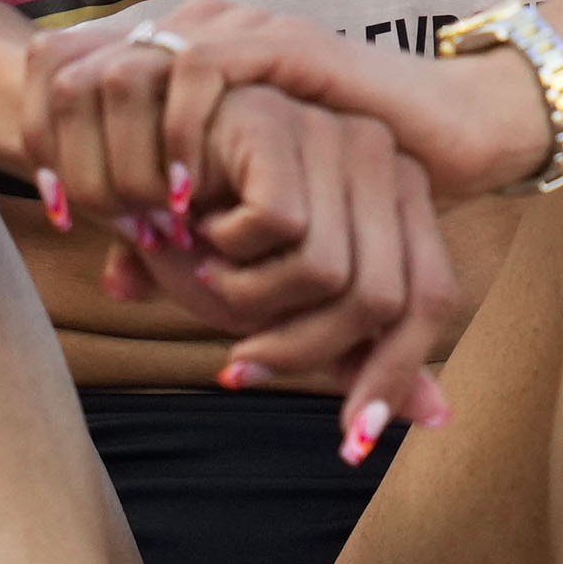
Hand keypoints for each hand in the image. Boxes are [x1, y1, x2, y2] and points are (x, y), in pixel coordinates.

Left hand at [23, 0, 557, 220]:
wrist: (445, 135)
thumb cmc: (346, 185)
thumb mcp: (244, 216)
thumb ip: (180, 235)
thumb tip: (118, 280)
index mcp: (173, 59)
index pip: (57, 67)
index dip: (40, 135)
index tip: (58, 214)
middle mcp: (195, 30)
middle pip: (71, 65)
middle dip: (63, 146)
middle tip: (78, 218)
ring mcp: (237, 28)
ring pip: (125, 68)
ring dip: (116, 148)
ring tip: (133, 211)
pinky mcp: (279, 41)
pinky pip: (199, 70)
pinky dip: (179, 135)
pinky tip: (188, 195)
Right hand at [39, 74, 458, 452]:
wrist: (126, 157)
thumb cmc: (211, 233)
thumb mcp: (288, 305)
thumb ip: (356, 349)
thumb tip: (436, 415)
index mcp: (400, 197)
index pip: (431, 299)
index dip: (394, 373)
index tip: (351, 439)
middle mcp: (383, 159)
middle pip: (386, 299)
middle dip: (305, 354)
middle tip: (239, 365)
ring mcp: (334, 134)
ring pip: (332, 274)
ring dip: (254, 304)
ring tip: (209, 283)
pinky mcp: (281, 124)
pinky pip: (280, 226)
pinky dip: (229, 254)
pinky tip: (193, 237)